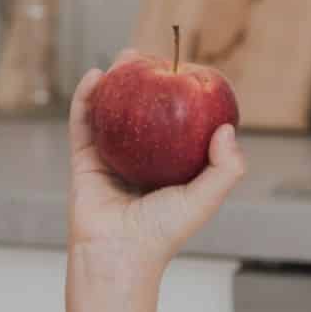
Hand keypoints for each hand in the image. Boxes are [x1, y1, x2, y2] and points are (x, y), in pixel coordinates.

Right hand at [66, 53, 247, 280]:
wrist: (117, 254)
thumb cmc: (163, 232)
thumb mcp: (205, 199)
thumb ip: (226, 168)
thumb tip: (227, 128)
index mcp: (169, 169)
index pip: (178, 126)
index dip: (183, 98)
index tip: (189, 72)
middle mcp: (140, 160)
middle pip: (143, 111)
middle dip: (148, 81)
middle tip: (154, 56)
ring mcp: (110, 158)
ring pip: (112, 112)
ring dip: (116, 81)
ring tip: (125, 56)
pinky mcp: (83, 160)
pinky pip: (83, 123)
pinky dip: (86, 98)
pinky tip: (94, 76)